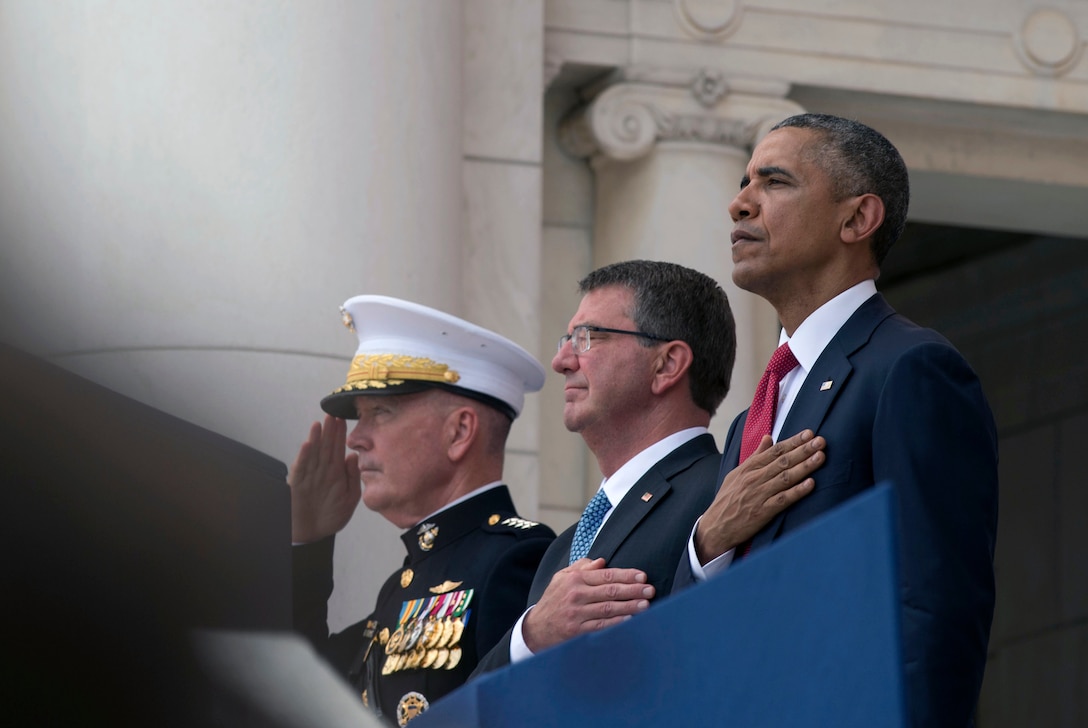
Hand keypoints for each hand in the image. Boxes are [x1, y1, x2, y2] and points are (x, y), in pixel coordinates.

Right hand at [287, 415, 360, 542]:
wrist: (313, 534)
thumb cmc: (331, 515)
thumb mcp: (349, 498)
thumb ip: (353, 478)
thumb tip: (354, 456)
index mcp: (336, 473)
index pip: (338, 449)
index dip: (340, 434)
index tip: (342, 419)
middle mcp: (322, 471)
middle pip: (325, 447)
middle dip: (329, 431)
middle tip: (331, 414)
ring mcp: (310, 476)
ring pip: (313, 454)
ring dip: (316, 438)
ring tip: (319, 424)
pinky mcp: (298, 484)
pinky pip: (301, 468)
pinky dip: (304, 456)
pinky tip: (308, 444)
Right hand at [521, 558, 653, 652]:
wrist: (535, 628)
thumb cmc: (553, 600)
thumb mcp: (561, 578)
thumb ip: (581, 568)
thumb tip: (602, 561)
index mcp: (575, 579)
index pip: (606, 575)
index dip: (626, 575)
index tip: (643, 576)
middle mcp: (576, 594)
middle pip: (610, 591)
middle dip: (633, 590)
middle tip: (650, 590)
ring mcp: (576, 613)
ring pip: (608, 608)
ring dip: (629, 606)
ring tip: (645, 604)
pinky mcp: (577, 630)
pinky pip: (601, 625)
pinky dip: (617, 623)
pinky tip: (630, 620)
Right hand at [694, 429, 824, 563]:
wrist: (716, 527)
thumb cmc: (727, 499)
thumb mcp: (736, 474)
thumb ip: (755, 457)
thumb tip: (768, 438)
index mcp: (748, 468)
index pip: (774, 451)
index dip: (793, 442)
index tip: (809, 434)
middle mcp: (754, 479)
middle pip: (782, 461)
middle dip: (803, 450)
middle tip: (820, 441)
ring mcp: (759, 495)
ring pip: (785, 477)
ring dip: (804, 467)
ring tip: (820, 457)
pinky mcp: (763, 512)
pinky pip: (782, 499)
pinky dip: (797, 491)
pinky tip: (810, 484)